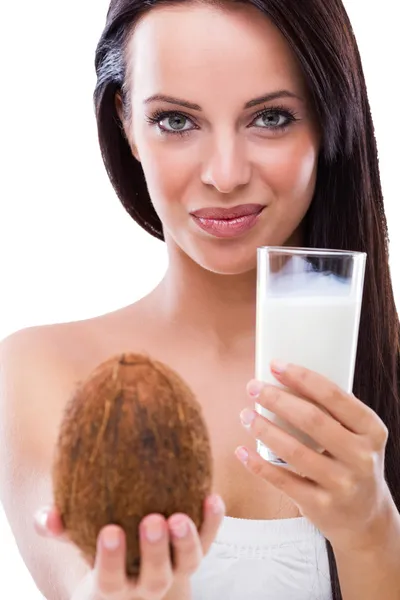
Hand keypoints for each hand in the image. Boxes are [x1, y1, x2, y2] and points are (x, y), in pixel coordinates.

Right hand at [34, 494, 224, 599]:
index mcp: (113, 585)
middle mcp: (147, 583)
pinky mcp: (194, 552)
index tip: (110, 530)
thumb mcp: (76, 540)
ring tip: (181, 517)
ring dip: (187, 541)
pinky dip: (212, 522)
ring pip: (187, 564)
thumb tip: (46, 516)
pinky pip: (208, 540)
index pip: (110, 581)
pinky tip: (212, 497)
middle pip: (156, 579)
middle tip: (153, 520)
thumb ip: (59, 529)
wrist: (132, 562)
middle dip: (155, 551)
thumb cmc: (97, 546)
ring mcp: (174, 569)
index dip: (110, 559)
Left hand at [235, 360, 396, 552]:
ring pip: (294, 450)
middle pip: (311, 420)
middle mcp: (361, 457)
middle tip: (253, 388)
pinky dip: (258, 464)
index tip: (275, 365)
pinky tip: (243, 450)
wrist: (365, 519)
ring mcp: (342, 484)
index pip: (334, 396)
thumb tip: (286, 379)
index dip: (301, 377)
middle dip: (277, 399)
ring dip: (263, 429)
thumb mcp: (358, 436)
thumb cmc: (352, 463)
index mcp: (372, 430)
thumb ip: (333, 412)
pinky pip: (283, 480)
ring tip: (245, 415)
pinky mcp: (321, 506)